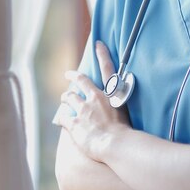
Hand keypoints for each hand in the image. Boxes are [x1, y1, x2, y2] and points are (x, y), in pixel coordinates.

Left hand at [53, 41, 129, 160]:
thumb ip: (123, 107)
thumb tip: (126, 108)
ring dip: (66, 98)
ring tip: (64, 99)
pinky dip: (62, 118)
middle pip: (82, 81)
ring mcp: (83, 110)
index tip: (98, 44)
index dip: (103, 55)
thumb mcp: (128, 115)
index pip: (108, 69)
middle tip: (68, 74)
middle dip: (74, 76)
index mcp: (111, 95)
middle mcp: (95, 98)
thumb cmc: (127, 133)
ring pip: (69, 97)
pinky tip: (61, 119)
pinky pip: (63, 117)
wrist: (117, 145)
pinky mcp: (74, 123)